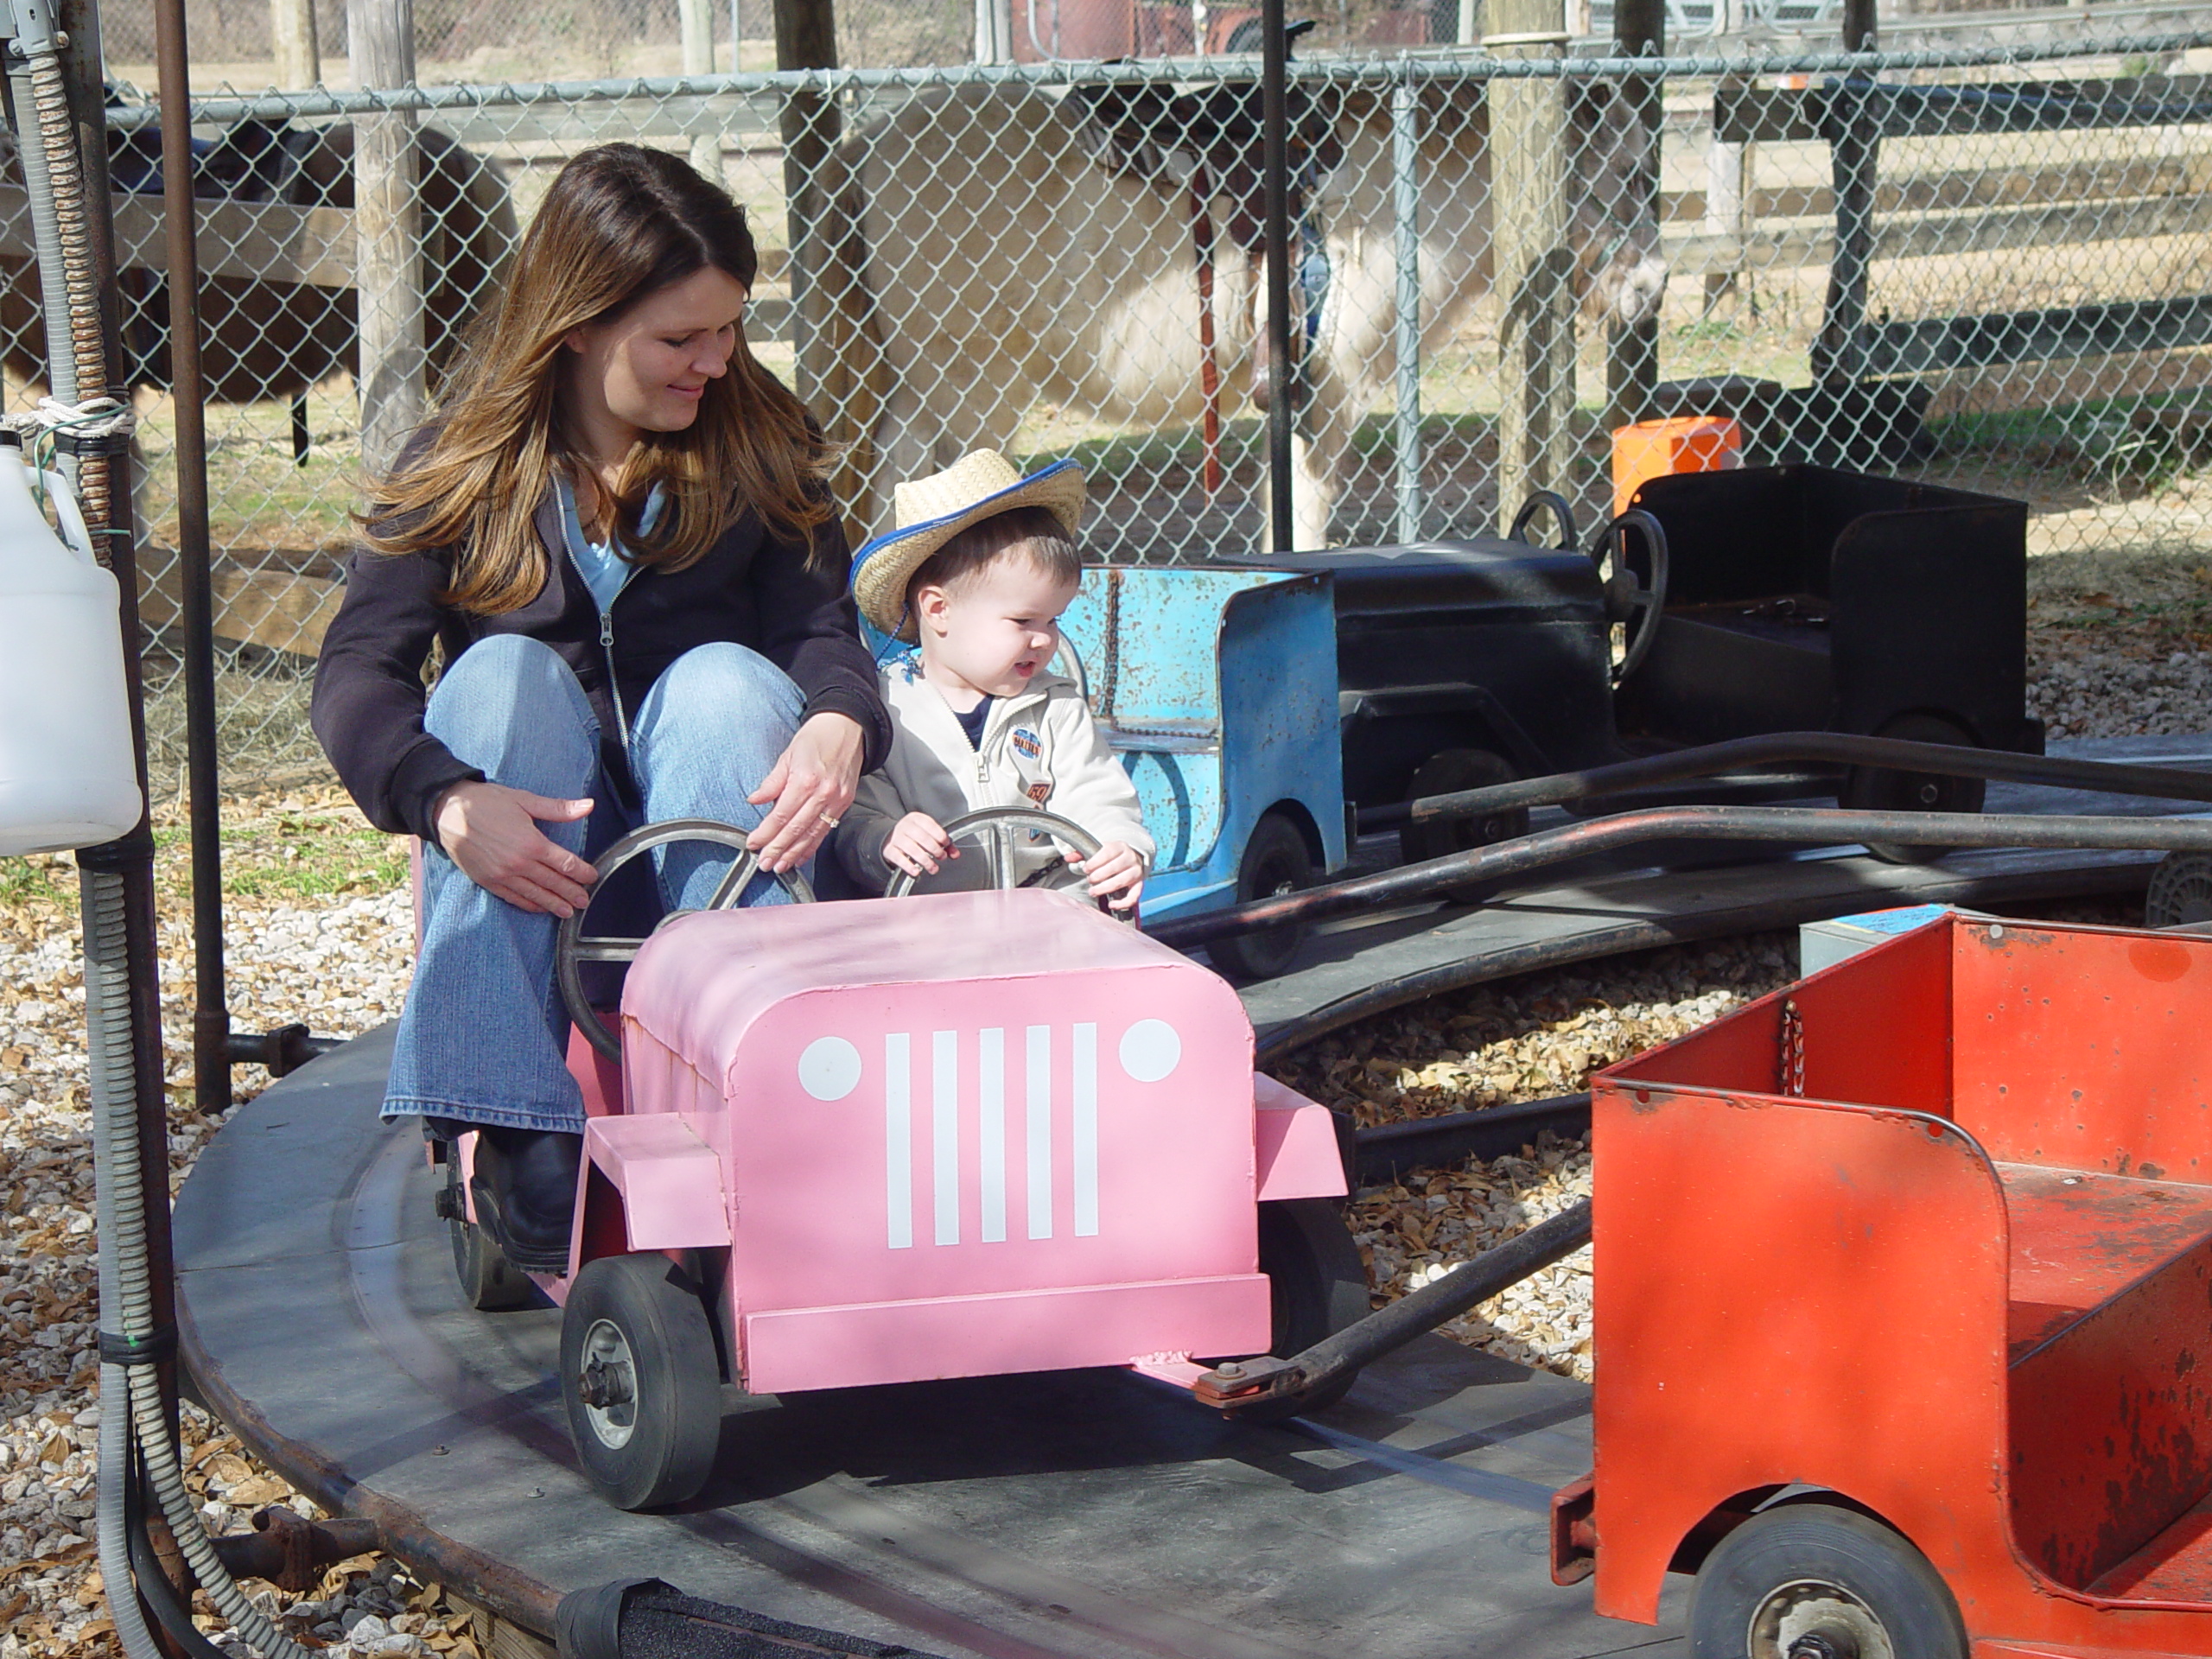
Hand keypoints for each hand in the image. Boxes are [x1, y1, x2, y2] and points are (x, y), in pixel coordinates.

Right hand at [433, 780, 596, 915]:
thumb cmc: (486, 802)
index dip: (581, 872)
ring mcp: (502, 875)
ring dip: (553, 904)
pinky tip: (539, 908)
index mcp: (531, 843)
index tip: (592, 877)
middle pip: (553, 882)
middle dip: (571, 893)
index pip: (565, 863)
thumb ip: (558, 809)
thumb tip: (589, 805)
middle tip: (585, 902)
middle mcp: (518, 863)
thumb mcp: (525, 801)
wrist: (447, 812)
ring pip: (535, 894)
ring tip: (567, 912)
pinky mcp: (488, 881)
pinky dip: (529, 904)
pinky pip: (513, 897)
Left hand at [747, 711, 865, 871]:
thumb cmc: (817, 738)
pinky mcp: (845, 804)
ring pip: (812, 835)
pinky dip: (812, 846)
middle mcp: (823, 794)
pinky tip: (801, 856)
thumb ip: (772, 782)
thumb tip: (754, 800)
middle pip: (796, 830)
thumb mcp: (788, 755)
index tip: (753, 843)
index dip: (765, 833)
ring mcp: (836, 801)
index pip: (781, 815)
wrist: (847, 728)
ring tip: (781, 866)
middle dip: (778, 850)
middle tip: (765, 864)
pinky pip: (826, 830)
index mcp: (805, 780)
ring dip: (794, 854)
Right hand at [881, 812, 954, 879]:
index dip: (940, 836)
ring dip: (925, 860)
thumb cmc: (915, 836)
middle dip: (935, 849)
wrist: (892, 838)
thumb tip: (955, 854)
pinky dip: (908, 866)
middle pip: (922, 837)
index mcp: (916, 819)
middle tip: (941, 857)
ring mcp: (895, 838)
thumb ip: (943, 843)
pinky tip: (916, 872)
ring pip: (911, 849)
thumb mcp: (928, 834)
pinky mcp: (889, 850)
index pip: (930, 825)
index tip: (946, 845)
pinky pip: (898, 858)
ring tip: (933, 868)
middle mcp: (905, 826)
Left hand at [1070, 840, 1144, 910]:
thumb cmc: (1110, 856)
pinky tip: (1111, 905)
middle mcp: (1131, 858)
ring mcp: (1137, 872)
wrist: (1130, 858)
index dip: (1095, 862)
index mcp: (1120, 846)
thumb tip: (1067, 858)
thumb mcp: (1097, 851)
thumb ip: (1081, 853)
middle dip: (1098, 876)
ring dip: (1105, 888)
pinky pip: (1134, 896)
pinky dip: (1123, 903)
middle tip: (1089, 880)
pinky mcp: (1140, 884)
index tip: (1085, 869)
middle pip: (1114, 868)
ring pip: (1121, 881)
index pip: (1108, 852)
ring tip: (1092, 892)